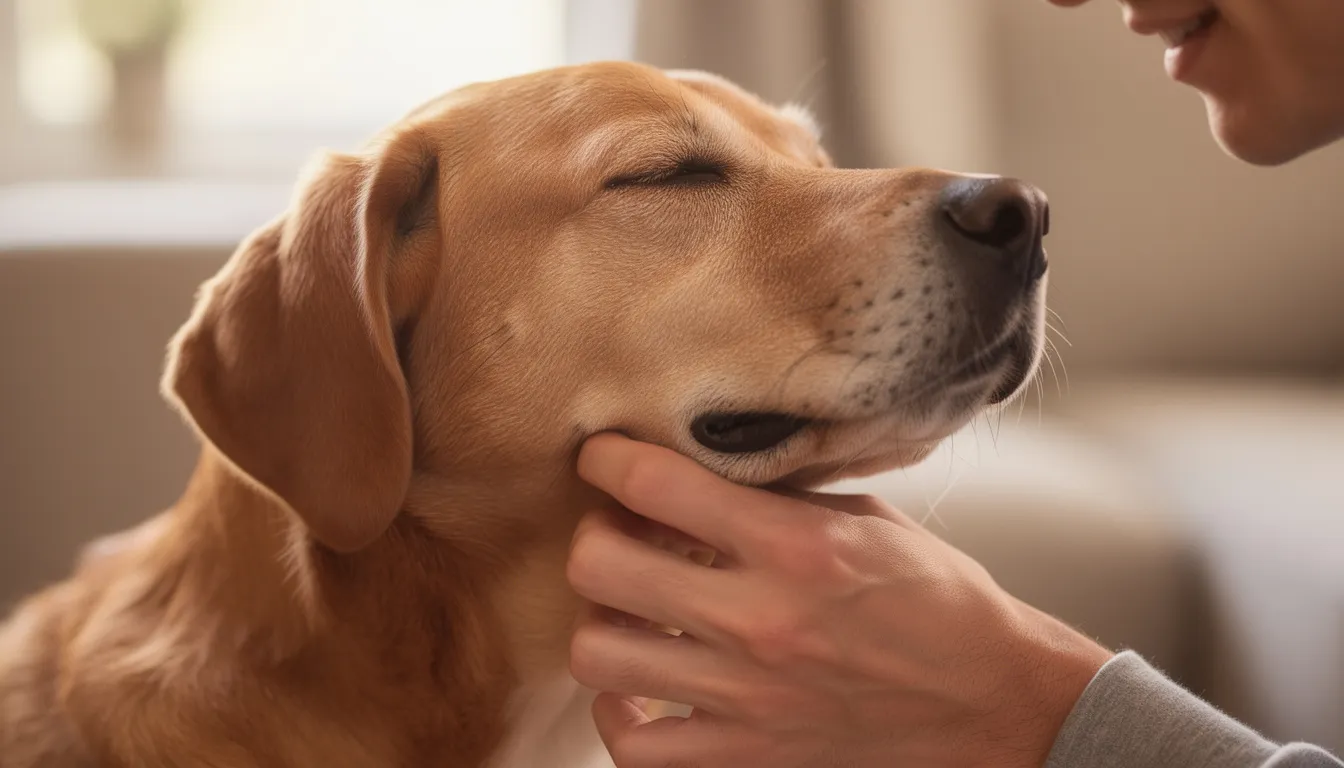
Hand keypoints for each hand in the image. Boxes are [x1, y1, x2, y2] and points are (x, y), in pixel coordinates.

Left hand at [566, 433, 1112, 767]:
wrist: (994, 703)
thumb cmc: (937, 600)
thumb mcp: (868, 518)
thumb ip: (779, 496)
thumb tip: (704, 469)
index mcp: (794, 546)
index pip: (655, 484)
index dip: (608, 460)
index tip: (604, 458)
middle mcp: (760, 621)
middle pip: (599, 567)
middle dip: (594, 537)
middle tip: (618, 533)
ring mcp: (747, 698)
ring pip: (596, 654)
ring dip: (601, 621)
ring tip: (629, 608)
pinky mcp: (747, 757)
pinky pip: (632, 746)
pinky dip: (617, 713)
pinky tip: (638, 684)